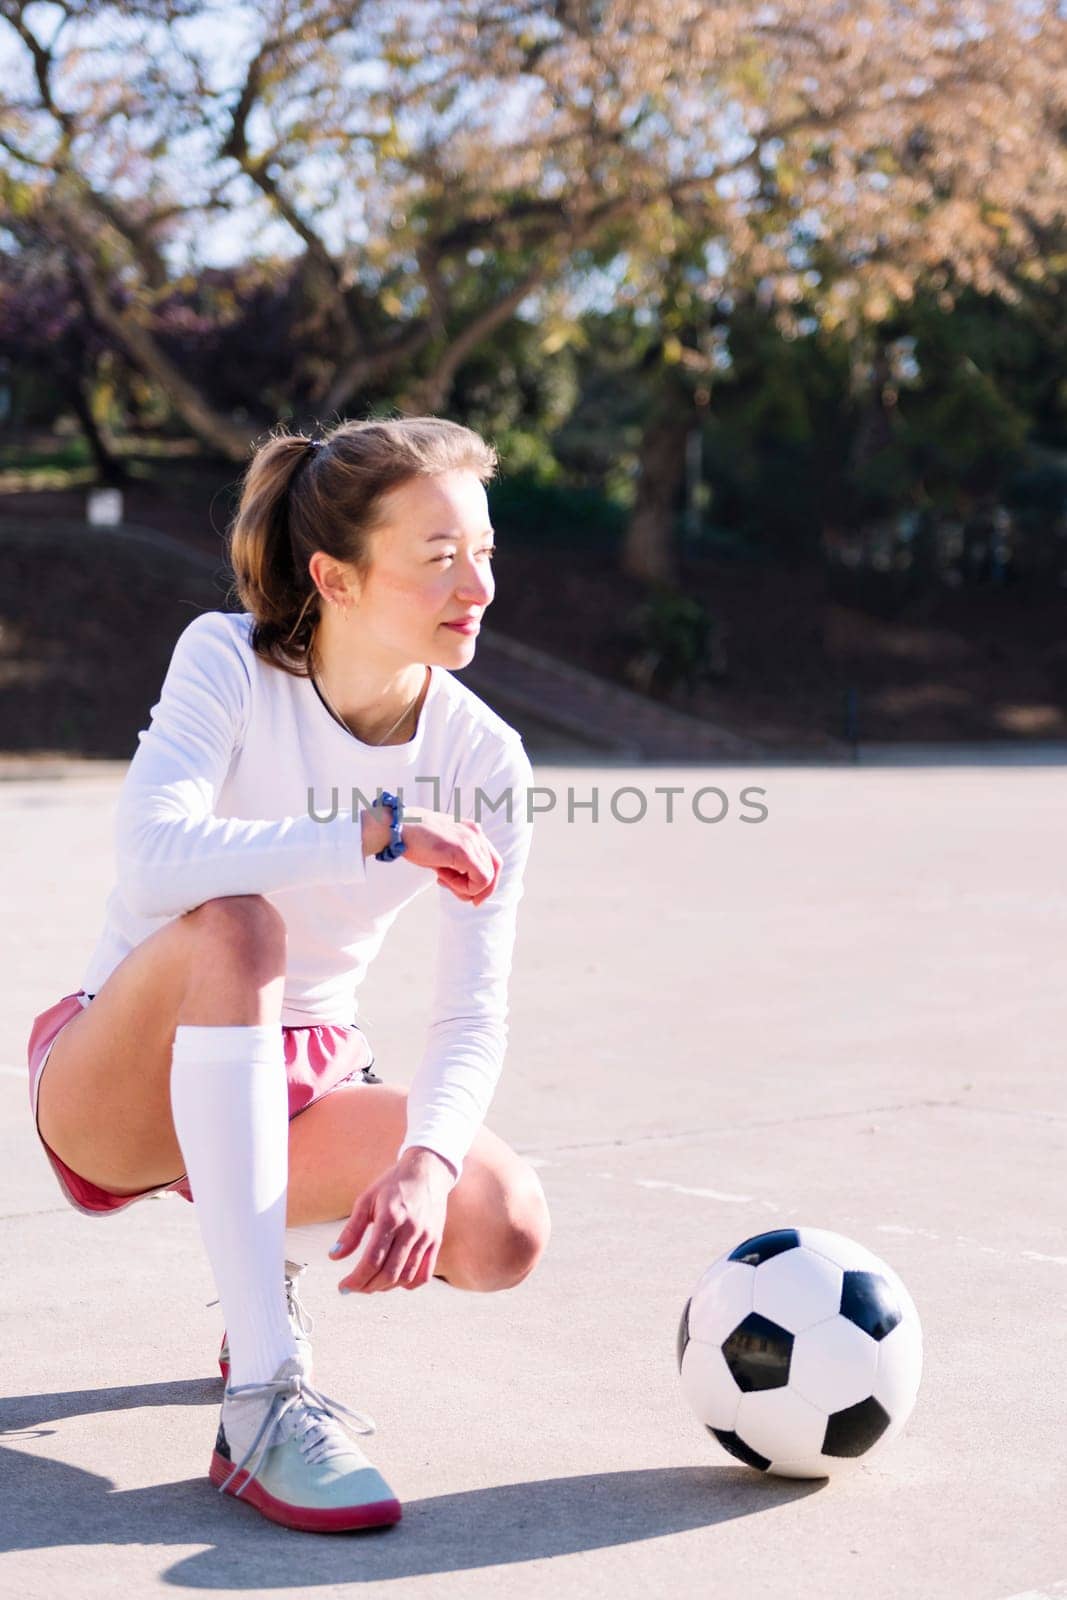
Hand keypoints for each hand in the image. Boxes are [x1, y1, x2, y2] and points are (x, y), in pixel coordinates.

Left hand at [329, 1148, 454, 1292]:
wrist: (428, 1171)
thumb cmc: (394, 1183)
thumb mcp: (366, 1200)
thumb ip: (351, 1230)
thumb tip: (334, 1255)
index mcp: (391, 1217)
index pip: (372, 1260)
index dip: (356, 1279)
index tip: (344, 1286)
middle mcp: (411, 1230)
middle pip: (389, 1273)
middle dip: (367, 1286)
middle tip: (354, 1288)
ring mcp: (426, 1237)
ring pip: (406, 1277)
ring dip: (385, 1287)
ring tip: (370, 1284)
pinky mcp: (435, 1241)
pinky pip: (424, 1274)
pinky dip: (408, 1284)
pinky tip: (394, 1281)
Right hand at [363, 805, 501, 906]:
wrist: (396, 828)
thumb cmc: (414, 840)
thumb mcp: (442, 851)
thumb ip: (458, 862)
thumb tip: (468, 887)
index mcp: (472, 830)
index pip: (492, 860)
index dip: (484, 881)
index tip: (463, 891)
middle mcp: (476, 833)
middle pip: (495, 869)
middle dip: (479, 890)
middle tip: (461, 896)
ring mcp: (472, 840)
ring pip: (487, 878)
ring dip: (465, 888)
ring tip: (442, 879)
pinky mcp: (464, 851)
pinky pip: (480, 880)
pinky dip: (464, 888)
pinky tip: (441, 878)